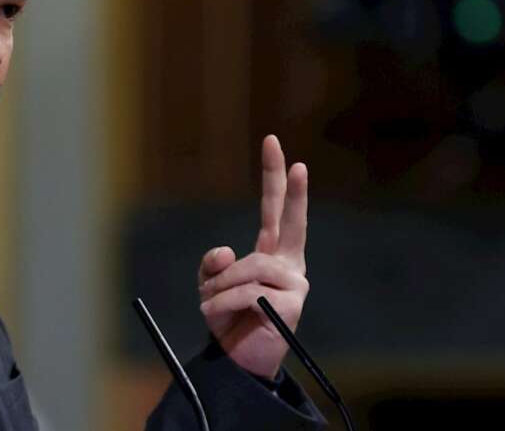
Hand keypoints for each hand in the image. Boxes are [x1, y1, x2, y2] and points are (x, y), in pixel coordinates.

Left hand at [197, 135, 309, 378]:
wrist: (237, 363)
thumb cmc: (227, 321)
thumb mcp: (211, 286)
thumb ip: (215, 264)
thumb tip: (228, 250)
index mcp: (272, 254)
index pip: (275, 210)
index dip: (275, 178)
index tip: (274, 143)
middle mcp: (288, 265)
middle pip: (288, 218)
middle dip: (283, 181)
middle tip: (275, 143)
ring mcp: (293, 283)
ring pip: (247, 266)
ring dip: (220, 287)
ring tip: (210, 305)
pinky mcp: (290, 304)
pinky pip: (245, 291)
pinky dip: (222, 302)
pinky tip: (216, 314)